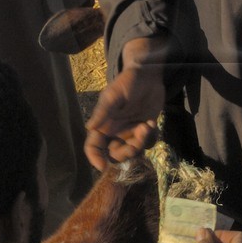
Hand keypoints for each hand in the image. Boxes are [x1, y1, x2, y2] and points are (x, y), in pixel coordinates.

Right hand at [84, 37, 168, 170]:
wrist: (148, 75)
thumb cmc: (127, 82)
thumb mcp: (113, 95)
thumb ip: (103, 111)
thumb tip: (89, 127)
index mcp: (103, 126)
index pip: (93, 147)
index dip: (95, 159)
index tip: (103, 167)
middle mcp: (116, 132)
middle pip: (115, 155)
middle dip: (126, 152)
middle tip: (137, 139)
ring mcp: (131, 132)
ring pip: (133, 151)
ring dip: (141, 143)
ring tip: (147, 124)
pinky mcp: (146, 129)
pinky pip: (148, 143)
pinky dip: (151, 137)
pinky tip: (152, 122)